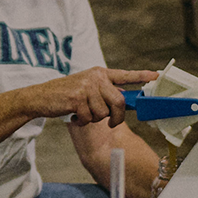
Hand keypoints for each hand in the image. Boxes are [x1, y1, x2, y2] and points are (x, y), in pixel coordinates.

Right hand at [27, 68, 160, 126]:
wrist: (41, 96)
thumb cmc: (66, 95)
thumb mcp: (87, 87)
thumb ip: (104, 91)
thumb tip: (122, 102)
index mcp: (100, 73)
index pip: (125, 74)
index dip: (142, 75)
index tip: (156, 75)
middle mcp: (96, 77)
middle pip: (119, 102)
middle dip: (117, 118)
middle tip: (111, 123)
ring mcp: (86, 87)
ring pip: (103, 113)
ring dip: (94, 119)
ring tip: (83, 113)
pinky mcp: (77, 98)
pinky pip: (89, 118)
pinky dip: (83, 121)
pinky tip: (74, 115)